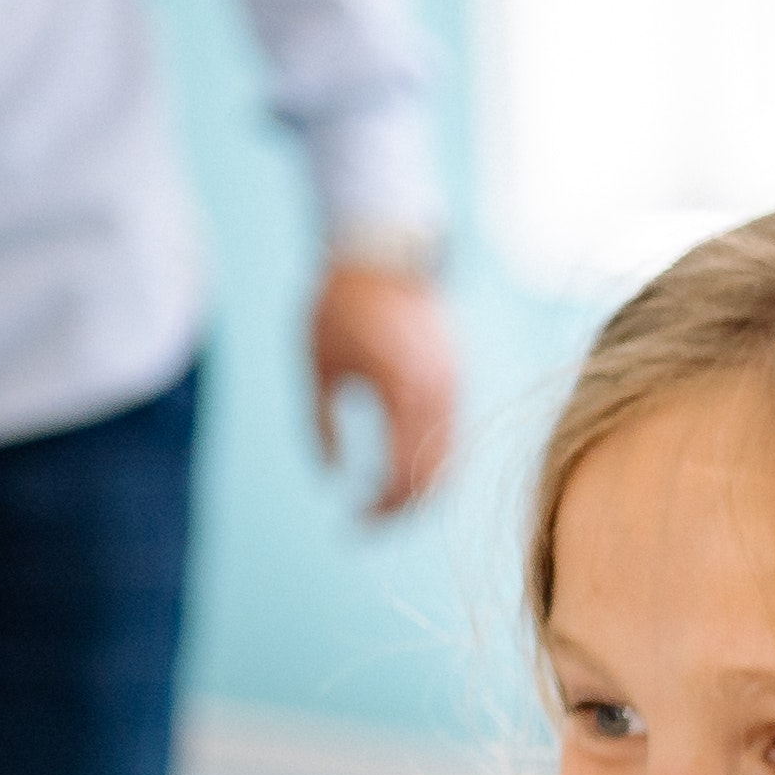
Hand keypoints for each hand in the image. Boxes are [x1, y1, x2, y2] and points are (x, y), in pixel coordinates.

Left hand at [306, 265, 457, 519]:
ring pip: (449, 461)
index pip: (402, 475)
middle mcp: (439, 394)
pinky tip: (402, 473)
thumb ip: (321, 424)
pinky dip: (431, 464)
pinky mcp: (457, 380)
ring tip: (383, 506)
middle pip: (433, 478)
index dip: (379, 510)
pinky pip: (452, 438)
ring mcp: (454, 388)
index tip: (350, 525)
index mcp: (403, 391)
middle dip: (400, 511)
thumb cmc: (339, 303)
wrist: (384, 247)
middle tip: (365, 527)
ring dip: (418, 491)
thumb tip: (331, 478)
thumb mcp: (317, 365)